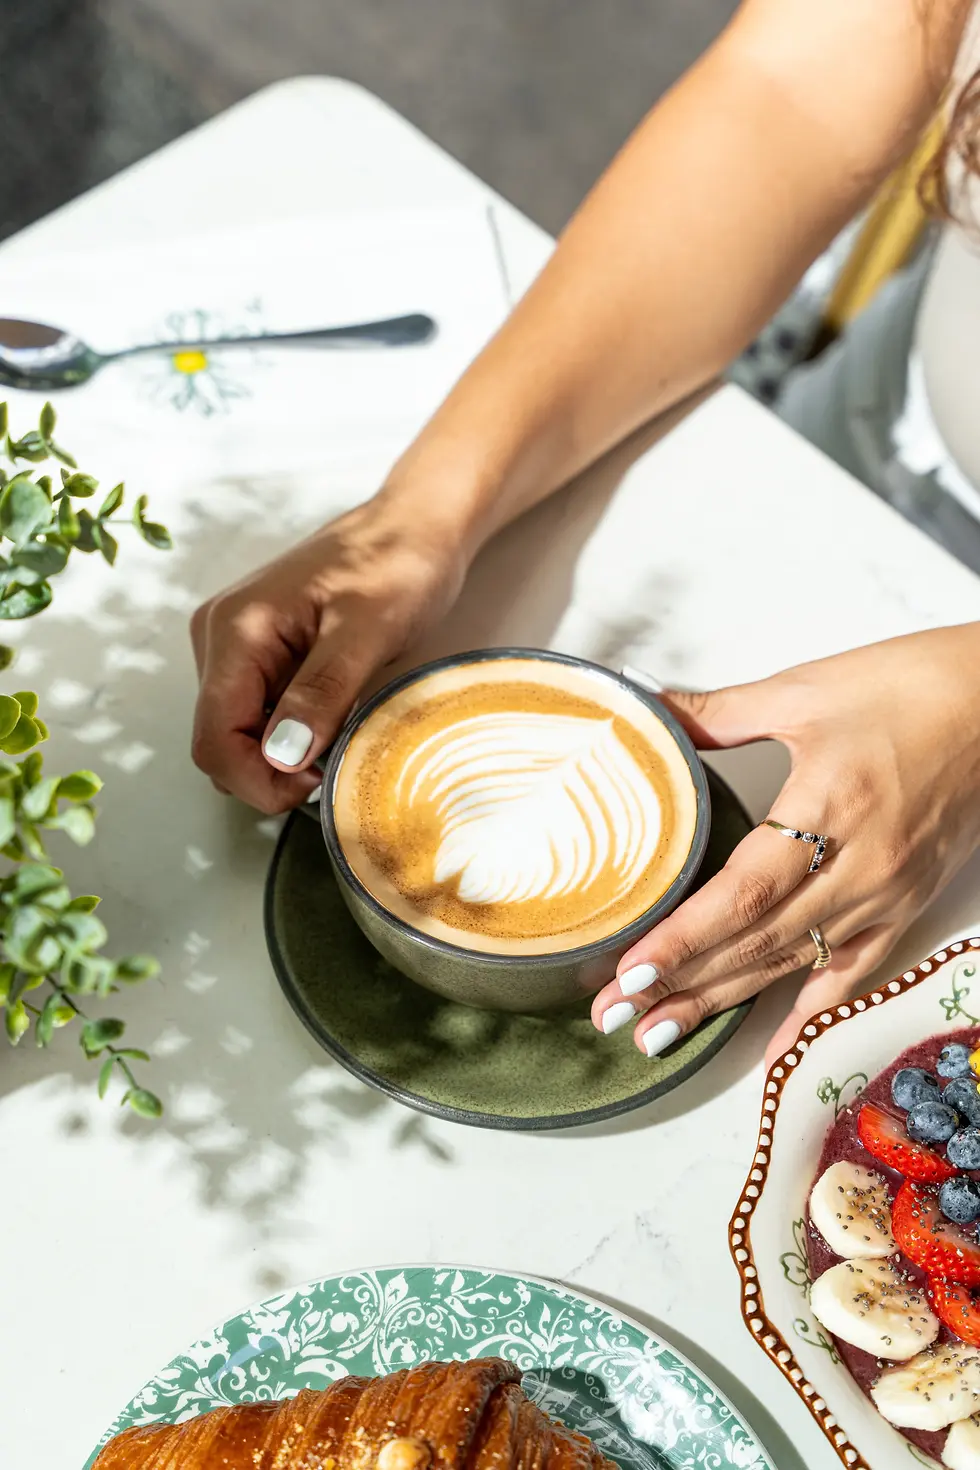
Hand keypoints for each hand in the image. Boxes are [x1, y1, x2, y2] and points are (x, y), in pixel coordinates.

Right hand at [190, 496, 464, 811]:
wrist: (412, 526)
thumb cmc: (396, 565)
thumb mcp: (369, 631)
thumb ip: (322, 692)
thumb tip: (282, 757)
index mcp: (235, 629)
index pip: (215, 739)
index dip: (260, 780)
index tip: (319, 784)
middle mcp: (219, 638)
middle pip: (220, 743)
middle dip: (272, 772)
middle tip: (337, 763)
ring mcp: (234, 647)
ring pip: (240, 736)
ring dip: (285, 755)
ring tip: (341, 729)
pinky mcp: (257, 655)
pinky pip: (259, 715)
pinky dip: (293, 733)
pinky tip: (333, 714)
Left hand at [591, 625, 979, 1064]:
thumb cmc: (910, 685)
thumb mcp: (803, 690)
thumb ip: (719, 711)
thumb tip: (649, 711)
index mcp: (830, 807)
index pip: (743, 894)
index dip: (684, 939)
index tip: (631, 973)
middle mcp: (861, 865)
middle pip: (759, 942)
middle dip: (682, 985)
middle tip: (613, 1016)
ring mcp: (887, 893)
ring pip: (794, 963)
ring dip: (724, 1002)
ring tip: (660, 1033)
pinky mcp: (907, 903)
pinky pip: (852, 971)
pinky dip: (807, 1010)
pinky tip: (767, 1043)